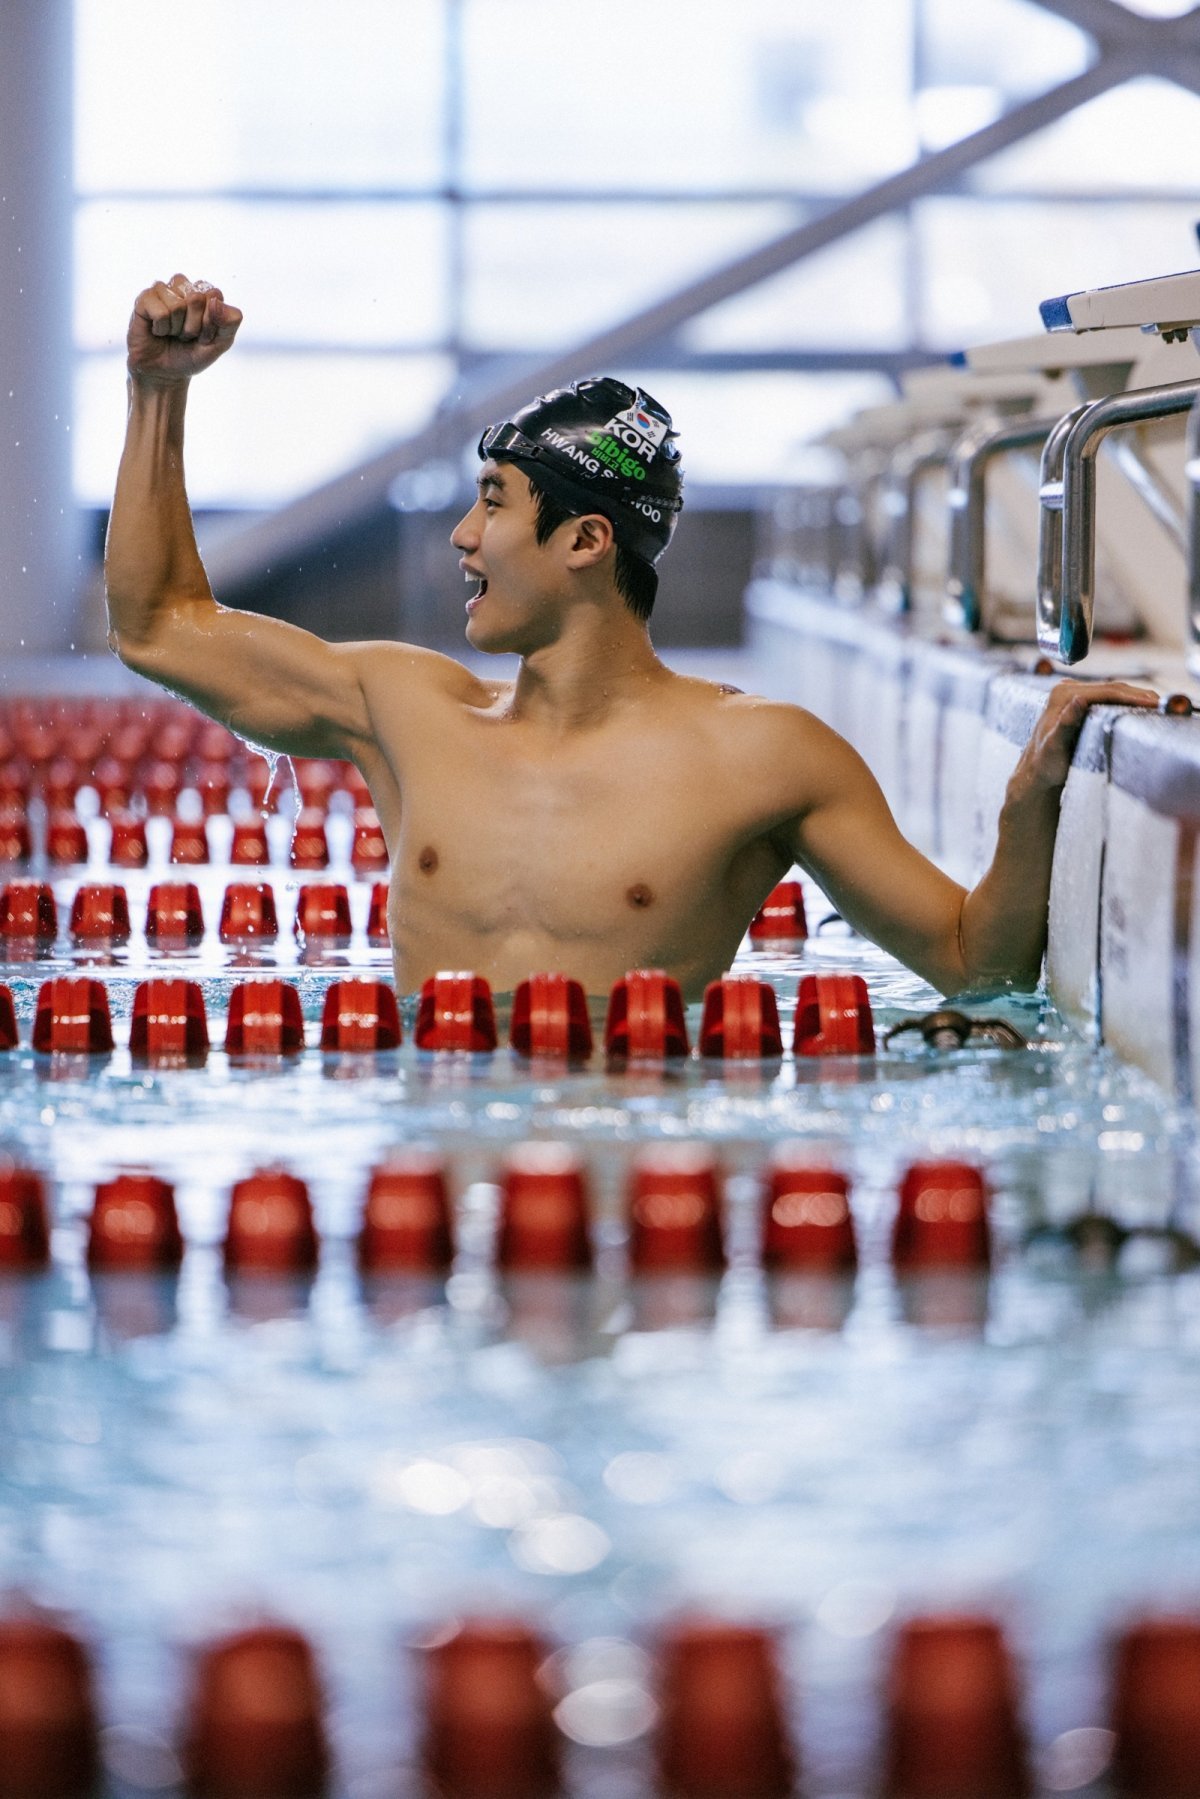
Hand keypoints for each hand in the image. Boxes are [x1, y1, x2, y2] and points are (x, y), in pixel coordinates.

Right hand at [126, 274, 241, 385]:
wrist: (165, 374)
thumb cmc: (191, 356)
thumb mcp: (220, 344)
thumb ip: (230, 322)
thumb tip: (215, 301)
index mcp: (204, 293)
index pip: (214, 296)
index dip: (211, 322)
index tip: (204, 335)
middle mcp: (183, 287)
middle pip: (196, 298)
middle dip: (194, 326)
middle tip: (186, 335)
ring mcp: (163, 291)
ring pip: (177, 305)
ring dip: (176, 328)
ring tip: (171, 333)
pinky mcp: (144, 299)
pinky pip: (160, 312)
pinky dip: (161, 328)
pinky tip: (157, 331)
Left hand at [1018, 677, 1158, 793]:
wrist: (1036, 770)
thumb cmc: (1046, 762)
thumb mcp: (1055, 746)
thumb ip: (1066, 724)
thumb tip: (1080, 700)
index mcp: (1061, 695)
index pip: (1104, 691)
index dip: (1130, 696)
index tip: (1151, 703)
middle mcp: (1065, 690)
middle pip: (1109, 688)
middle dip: (1137, 694)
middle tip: (1160, 703)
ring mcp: (1071, 694)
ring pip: (1109, 691)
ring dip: (1132, 696)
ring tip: (1154, 704)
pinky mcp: (1076, 701)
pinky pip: (1105, 697)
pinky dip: (1123, 700)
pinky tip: (1137, 705)